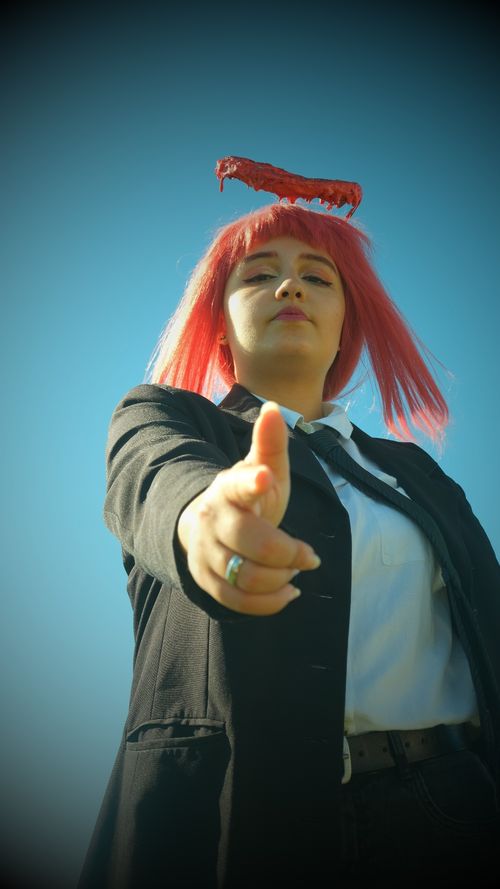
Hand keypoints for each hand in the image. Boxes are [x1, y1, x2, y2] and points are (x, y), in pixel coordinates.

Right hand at [177, 402, 320, 614]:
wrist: (206, 524)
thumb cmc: (247, 495)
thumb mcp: (262, 467)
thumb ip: (270, 443)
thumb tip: (273, 407)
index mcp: (228, 488)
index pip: (239, 485)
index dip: (252, 482)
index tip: (266, 477)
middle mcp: (212, 521)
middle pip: (249, 542)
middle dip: (288, 553)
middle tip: (310, 556)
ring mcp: (206, 553)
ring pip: (245, 577)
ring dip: (281, 579)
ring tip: (296, 570)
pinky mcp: (207, 582)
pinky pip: (237, 602)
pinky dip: (268, 603)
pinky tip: (288, 592)